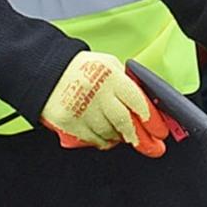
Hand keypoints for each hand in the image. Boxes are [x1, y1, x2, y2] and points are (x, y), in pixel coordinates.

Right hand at [41, 52, 170, 154]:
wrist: (47, 71)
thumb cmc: (82, 68)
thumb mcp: (109, 65)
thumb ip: (126, 82)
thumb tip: (146, 104)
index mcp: (111, 76)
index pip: (137, 101)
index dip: (150, 119)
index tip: (159, 130)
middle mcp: (97, 93)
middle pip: (123, 122)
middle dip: (137, 134)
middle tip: (146, 141)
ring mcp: (82, 109)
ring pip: (109, 133)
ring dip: (118, 136)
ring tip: (120, 133)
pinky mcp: (68, 122)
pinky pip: (92, 139)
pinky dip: (102, 141)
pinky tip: (105, 136)